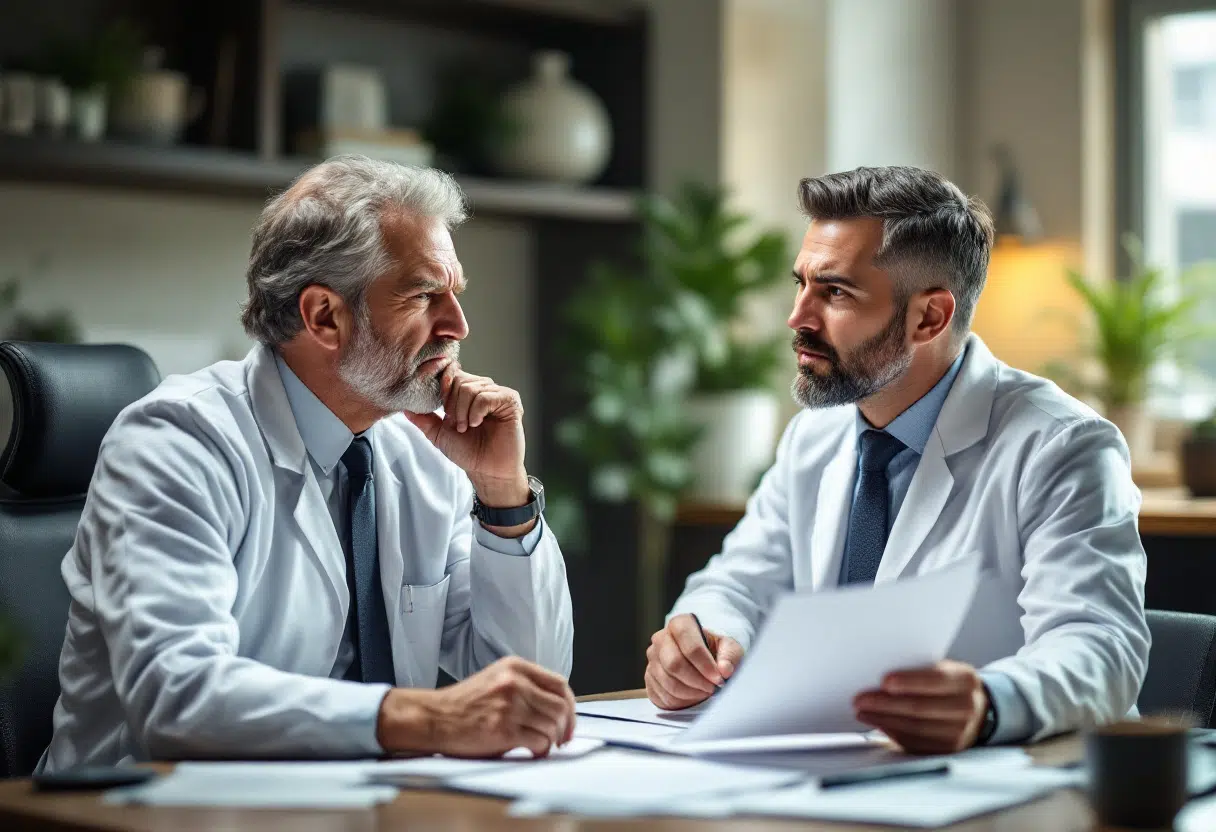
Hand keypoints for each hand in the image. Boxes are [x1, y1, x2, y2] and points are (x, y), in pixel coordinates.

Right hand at [376, 657, 575, 757]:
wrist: (434, 718)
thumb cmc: (464, 704)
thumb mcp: (497, 679)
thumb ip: (525, 686)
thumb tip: (558, 708)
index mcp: (515, 667)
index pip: (560, 684)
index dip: (570, 706)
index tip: (568, 721)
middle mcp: (515, 682)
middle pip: (560, 706)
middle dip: (564, 727)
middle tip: (559, 739)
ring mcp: (510, 705)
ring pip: (552, 725)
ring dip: (551, 740)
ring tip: (541, 746)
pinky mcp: (504, 729)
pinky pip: (539, 741)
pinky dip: (540, 750)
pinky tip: (531, 751)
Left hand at [403, 363, 530, 507]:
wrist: (487, 471)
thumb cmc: (468, 452)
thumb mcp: (438, 434)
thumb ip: (423, 419)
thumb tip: (404, 407)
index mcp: (467, 393)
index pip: (450, 374)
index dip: (441, 387)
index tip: (441, 408)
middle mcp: (483, 389)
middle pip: (458, 379)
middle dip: (452, 404)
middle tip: (457, 425)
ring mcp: (497, 393)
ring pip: (470, 388)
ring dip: (463, 412)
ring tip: (467, 427)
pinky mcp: (510, 401)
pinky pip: (486, 396)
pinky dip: (476, 412)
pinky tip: (477, 423)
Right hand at [645, 614, 744, 709]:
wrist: (701, 658)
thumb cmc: (714, 650)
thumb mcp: (729, 648)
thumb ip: (730, 656)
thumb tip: (724, 670)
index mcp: (680, 624)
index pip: (689, 644)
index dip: (704, 664)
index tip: (718, 678)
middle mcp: (661, 638)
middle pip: (674, 664)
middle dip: (696, 681)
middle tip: (712, 688)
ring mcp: (652, 658)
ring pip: (667, 682)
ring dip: (690, 693)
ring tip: (704, 692)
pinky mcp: (648, 677)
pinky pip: (661, 695)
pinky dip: (680, 701)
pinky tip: (692, 696)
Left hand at [853, 660, 988, 753]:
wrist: (976, 710)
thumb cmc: (948, 684)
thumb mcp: (943, 669)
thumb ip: (919, 670)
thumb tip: (881, 677)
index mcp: (965, 680)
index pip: (936, 680)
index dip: (909, 681)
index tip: (884, 681)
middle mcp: (966, 708)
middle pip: (920, 708)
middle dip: (886, 703)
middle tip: (860, 699)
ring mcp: (958, 733)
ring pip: (914, 728)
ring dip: (883, 719)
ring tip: (862, 711)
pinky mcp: (946, 749)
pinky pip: (914, 743)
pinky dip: (891, 732)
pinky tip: (876, 722)